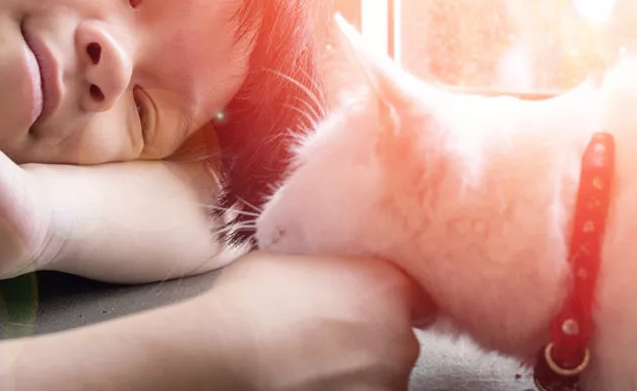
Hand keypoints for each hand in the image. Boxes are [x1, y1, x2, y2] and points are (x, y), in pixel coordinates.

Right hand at [205, 251, 428, 390]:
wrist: (223, 356)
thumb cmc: (248, 305)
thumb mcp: (289, 258)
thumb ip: (325, 264)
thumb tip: (320, 271)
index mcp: (388, 286)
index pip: (414, 295)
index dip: (385, 300)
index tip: (362, 306)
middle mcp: (400, 337)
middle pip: (397, 337)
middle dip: (369, 338)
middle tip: (324, 335)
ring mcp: (387, 384)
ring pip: (382, 376)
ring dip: (357, 372)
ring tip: (311, 365)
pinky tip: (308, 382)